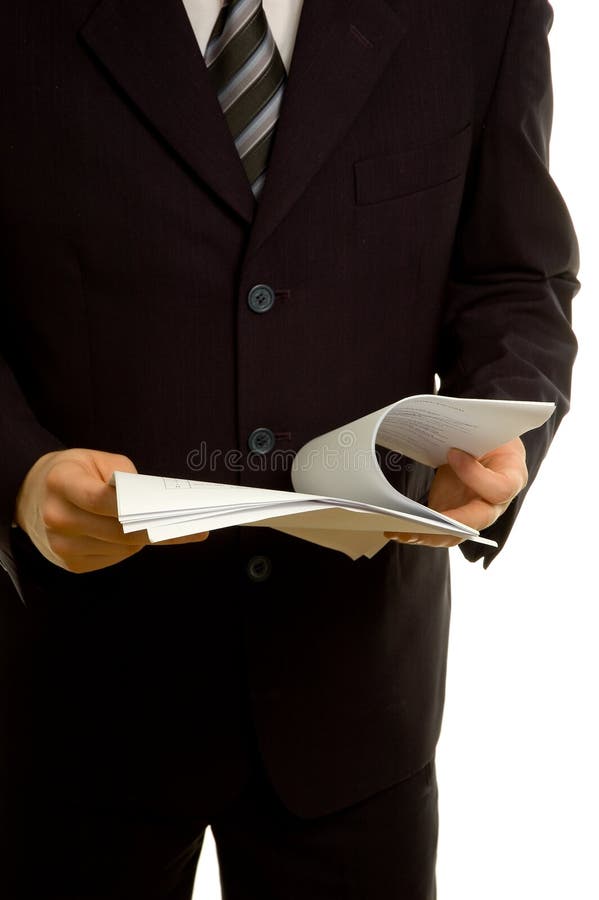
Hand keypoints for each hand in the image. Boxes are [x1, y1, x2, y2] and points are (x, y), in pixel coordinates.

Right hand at [13, 448, 208, 572]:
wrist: (35, 494)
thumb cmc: (75, 472)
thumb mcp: (97, 459)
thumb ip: (126, 477)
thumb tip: (156, 503)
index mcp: (61, 483)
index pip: (102, 499)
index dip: (139, 507)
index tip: (173, 512)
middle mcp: (57, 517)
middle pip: (118, 531)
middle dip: (157, 528)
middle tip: (194, 526)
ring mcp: (62, 545)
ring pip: (122, 548)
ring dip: (146, 538)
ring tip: (168, 525)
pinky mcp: (71, 564)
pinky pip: (114, 558)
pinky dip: (129, 547)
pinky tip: (136, 534)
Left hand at [384, 437, 527, 547]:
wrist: (483, 446)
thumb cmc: (488, 438)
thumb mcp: (489, 432)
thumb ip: (476, 439)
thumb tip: (452, 448)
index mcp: (512, 478)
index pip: (500, 489)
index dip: (476, 476)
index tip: (452, 454)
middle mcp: (496, 503)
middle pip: (477, 521)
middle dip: (449, 524)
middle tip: (423, 522)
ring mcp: (474, 514)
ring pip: (456, 534)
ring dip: (428, 535)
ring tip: (400, 531)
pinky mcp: (455, 517)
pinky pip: (439, 532)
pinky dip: (419, 533)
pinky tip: (397, 530)